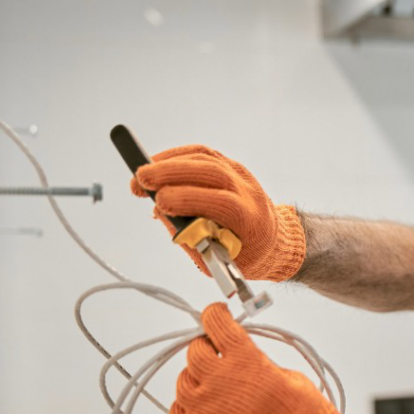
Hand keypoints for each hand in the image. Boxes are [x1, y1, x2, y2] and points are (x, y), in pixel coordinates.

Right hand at [130, 144, 305, 281]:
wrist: (272, 239)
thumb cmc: (244, 253)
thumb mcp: (220, 259)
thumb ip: (192, 240)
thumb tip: (160, 213)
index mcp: (251, 220)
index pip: (222, 203)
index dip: (189, 199)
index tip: (160, 204)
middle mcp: (248, 192)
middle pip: (212, 172)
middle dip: (172, 174)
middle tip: (140, 181)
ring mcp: (241, 175)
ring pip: (205, 158)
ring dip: (168, 162)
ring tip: (141, 175)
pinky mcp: (230, 165)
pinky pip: (203, 154)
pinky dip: (176, 157)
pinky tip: (155, 165)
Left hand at [171, 303, 387, 413]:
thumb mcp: (291, 377)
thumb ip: (257, 362)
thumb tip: (236, 355)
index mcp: (247, 362)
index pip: (215, 323)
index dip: (215, 315)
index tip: (217, 315)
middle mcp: (219, 383)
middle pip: (194, 351)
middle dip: (207, 348)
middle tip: (220, 355)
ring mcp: (203, 412)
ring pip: (184, 382)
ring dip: (199, 380)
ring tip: (221, 390)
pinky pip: (178, 412)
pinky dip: (190, 407)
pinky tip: (211, 410)